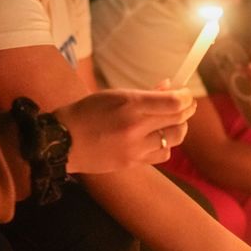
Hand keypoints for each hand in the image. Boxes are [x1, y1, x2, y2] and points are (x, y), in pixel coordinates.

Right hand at [55, 88, 196, 173]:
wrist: (63, 141)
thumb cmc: (87, 112)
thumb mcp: (114, 94)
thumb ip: (144, 93)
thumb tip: (169, 87)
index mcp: (130, 105)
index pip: (174, 103)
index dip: (186, 97)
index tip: (186, 93)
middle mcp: (135, 128)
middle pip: (178, 120)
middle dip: (187, 110)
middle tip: (186, 104)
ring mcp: (135, 149)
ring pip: (174, 139)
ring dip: (179, 128)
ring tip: (174, 121)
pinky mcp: (133, 163)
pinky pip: (162, 154)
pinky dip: (166, 144)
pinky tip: (158, 137)